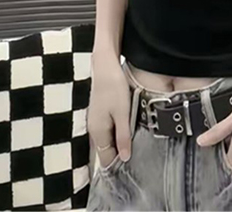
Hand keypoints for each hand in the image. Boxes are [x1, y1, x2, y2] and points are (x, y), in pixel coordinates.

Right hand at [87, 52, 132, 168]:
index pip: (105, 159)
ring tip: (134, 142)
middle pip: (106, 150)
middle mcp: (94, 129)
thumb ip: (123, 137)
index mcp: (98, 132)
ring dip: (119, 143)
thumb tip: (125, 158)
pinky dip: (117, 133)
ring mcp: (96, 120)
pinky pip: (108, 130)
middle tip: (137, 154)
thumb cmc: (113, 87)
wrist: (105, 66)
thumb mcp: (123, 113)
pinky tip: (127, 128)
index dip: (119, 164)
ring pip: (108, 140)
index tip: (133, 164)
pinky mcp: (100, 112)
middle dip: (119, 154)